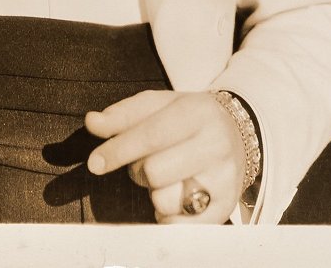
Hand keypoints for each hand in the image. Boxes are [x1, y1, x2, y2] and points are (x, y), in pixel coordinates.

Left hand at [84, 89, 244, 223]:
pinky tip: (174, 197)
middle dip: (138, 170)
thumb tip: (92, 122)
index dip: (118, 150)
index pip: (151, 135)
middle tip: (146, 162)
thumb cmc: (188, 118)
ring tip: (166, 177)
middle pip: (154, 171)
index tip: (94, 163)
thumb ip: (123, 114)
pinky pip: (179, 225)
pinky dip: (167, 216)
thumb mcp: (159, 105)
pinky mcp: (225, 206)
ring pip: (165, 200)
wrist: (238, 132)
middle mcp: (216, 144)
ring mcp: (223, 178)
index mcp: (197, 111)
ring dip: (153, 193)